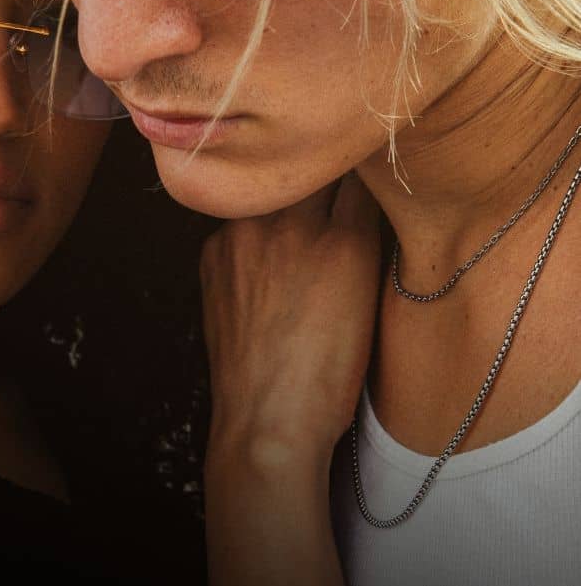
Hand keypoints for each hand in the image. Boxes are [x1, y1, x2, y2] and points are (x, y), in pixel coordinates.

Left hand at [200, 172, 381, 470]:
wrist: (265, 418)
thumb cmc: (330, 375)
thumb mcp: (369, 300)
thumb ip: (366, 236)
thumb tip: (363, 193)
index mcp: (343, 242)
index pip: (363, 172)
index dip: (369, 168)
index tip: (373, 166)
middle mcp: (289, 227)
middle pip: (314, 170)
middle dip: (328, 173)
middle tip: (339, 183)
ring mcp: (242, 235)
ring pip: (274, 192)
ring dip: (288, 200)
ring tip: (298, 231)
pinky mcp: (212, 251)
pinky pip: (242, 221)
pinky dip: (256, 229)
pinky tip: (267, 262)